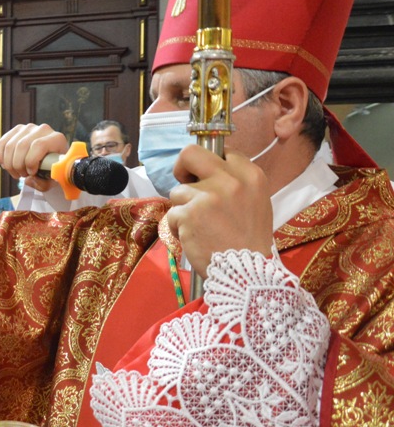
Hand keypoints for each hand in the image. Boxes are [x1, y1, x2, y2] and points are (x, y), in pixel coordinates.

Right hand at [0, 123, 68, 192]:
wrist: (49, 159)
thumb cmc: (52, 169)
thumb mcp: (52, 180)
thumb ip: (43, 183)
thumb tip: (29, 179)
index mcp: (56, 139)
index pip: (39, 145)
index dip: (31, 161)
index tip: (31, 173)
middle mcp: (43, 130)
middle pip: (22, 145)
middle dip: (18, 165)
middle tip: (22, 175)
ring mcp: (28, 128)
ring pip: (10, 146)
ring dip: (9, 164)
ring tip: (16, 172)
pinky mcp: (17, 130)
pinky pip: (2, 143)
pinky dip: (1, 157)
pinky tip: (7, 165)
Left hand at [166, 145, 273, 276]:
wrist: (247, 274)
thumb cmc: (249, 241)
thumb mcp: (255, 202)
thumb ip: (235, 184)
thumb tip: (205, 172)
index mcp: (252, 175)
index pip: (223, 152)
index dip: (210, 164)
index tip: (206, 177)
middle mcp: (231, 180)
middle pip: (191, 153)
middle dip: (182, 167)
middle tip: (184, 182)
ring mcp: (208, 196)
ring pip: (178, 191)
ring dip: (183, 209)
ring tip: (200, 226)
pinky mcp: (189, 213)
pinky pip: (172, 214)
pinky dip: (177, 227)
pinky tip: (194, 238)